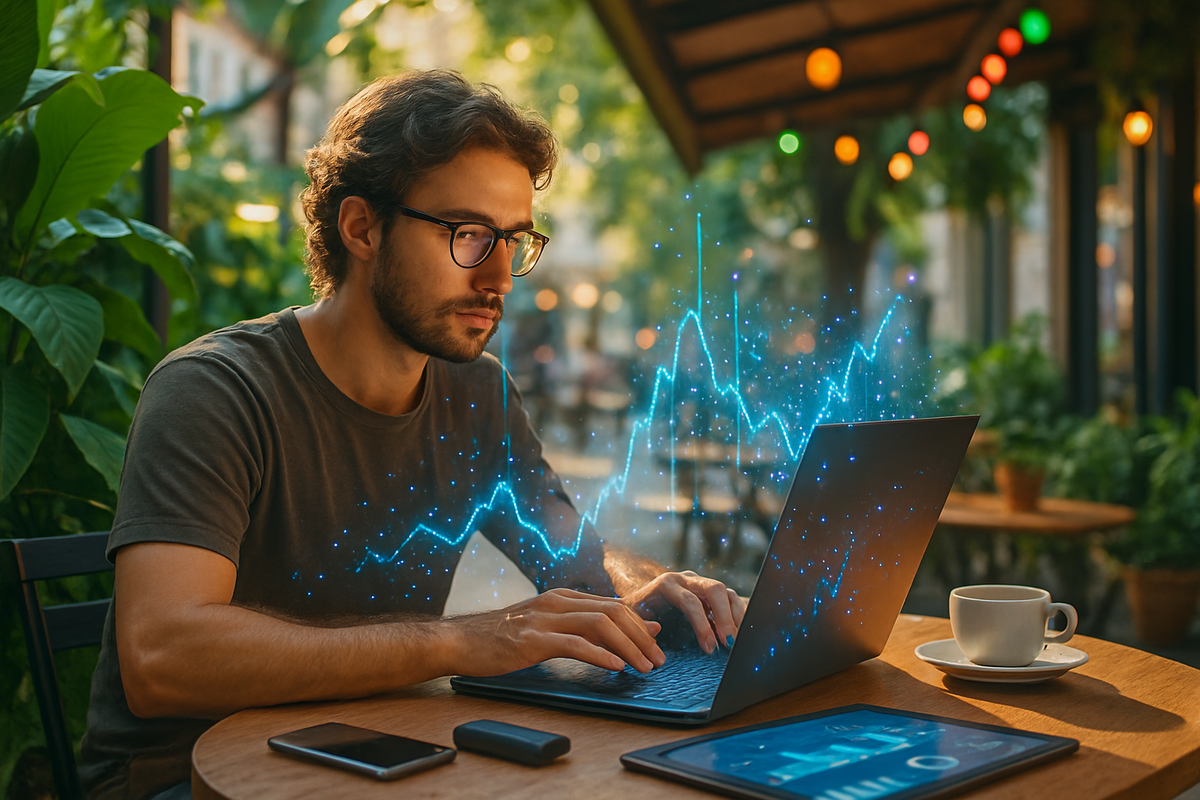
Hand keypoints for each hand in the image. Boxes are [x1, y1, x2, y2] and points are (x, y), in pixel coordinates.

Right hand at [447, 588, 664, 675]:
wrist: (458, 641)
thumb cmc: (500, 638)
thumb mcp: (542, 627)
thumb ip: (576, 628)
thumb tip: (615, 634)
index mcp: (561, 597)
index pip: (612, 605)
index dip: (639, 623)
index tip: (656, 642)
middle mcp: (556, 602)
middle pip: (613, 612)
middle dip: (641, 636)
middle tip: (658, 660)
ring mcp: (544, 619)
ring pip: (601, 625)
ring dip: (629, 647)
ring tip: (644, 667)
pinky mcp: (533, 640)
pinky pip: (575, 644)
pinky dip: (601, 655)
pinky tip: (615, 667)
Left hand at [619, 571, 746, 653]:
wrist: (640, 598)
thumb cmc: (635, 612)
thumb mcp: (631, 618)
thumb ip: (639, 625)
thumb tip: (656, 631)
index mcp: (667, 584)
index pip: (689, 601)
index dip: (702, 626)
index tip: (710, 649)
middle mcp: (687, 579)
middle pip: (714, 589)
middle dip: (724, 617)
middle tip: (730, 644)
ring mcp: (701, 583)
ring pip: (726, 593)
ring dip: (735, 617)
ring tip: (737, 642)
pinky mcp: (711, 592)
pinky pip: (731, 599)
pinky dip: (738, 616)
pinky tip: (738, 634)